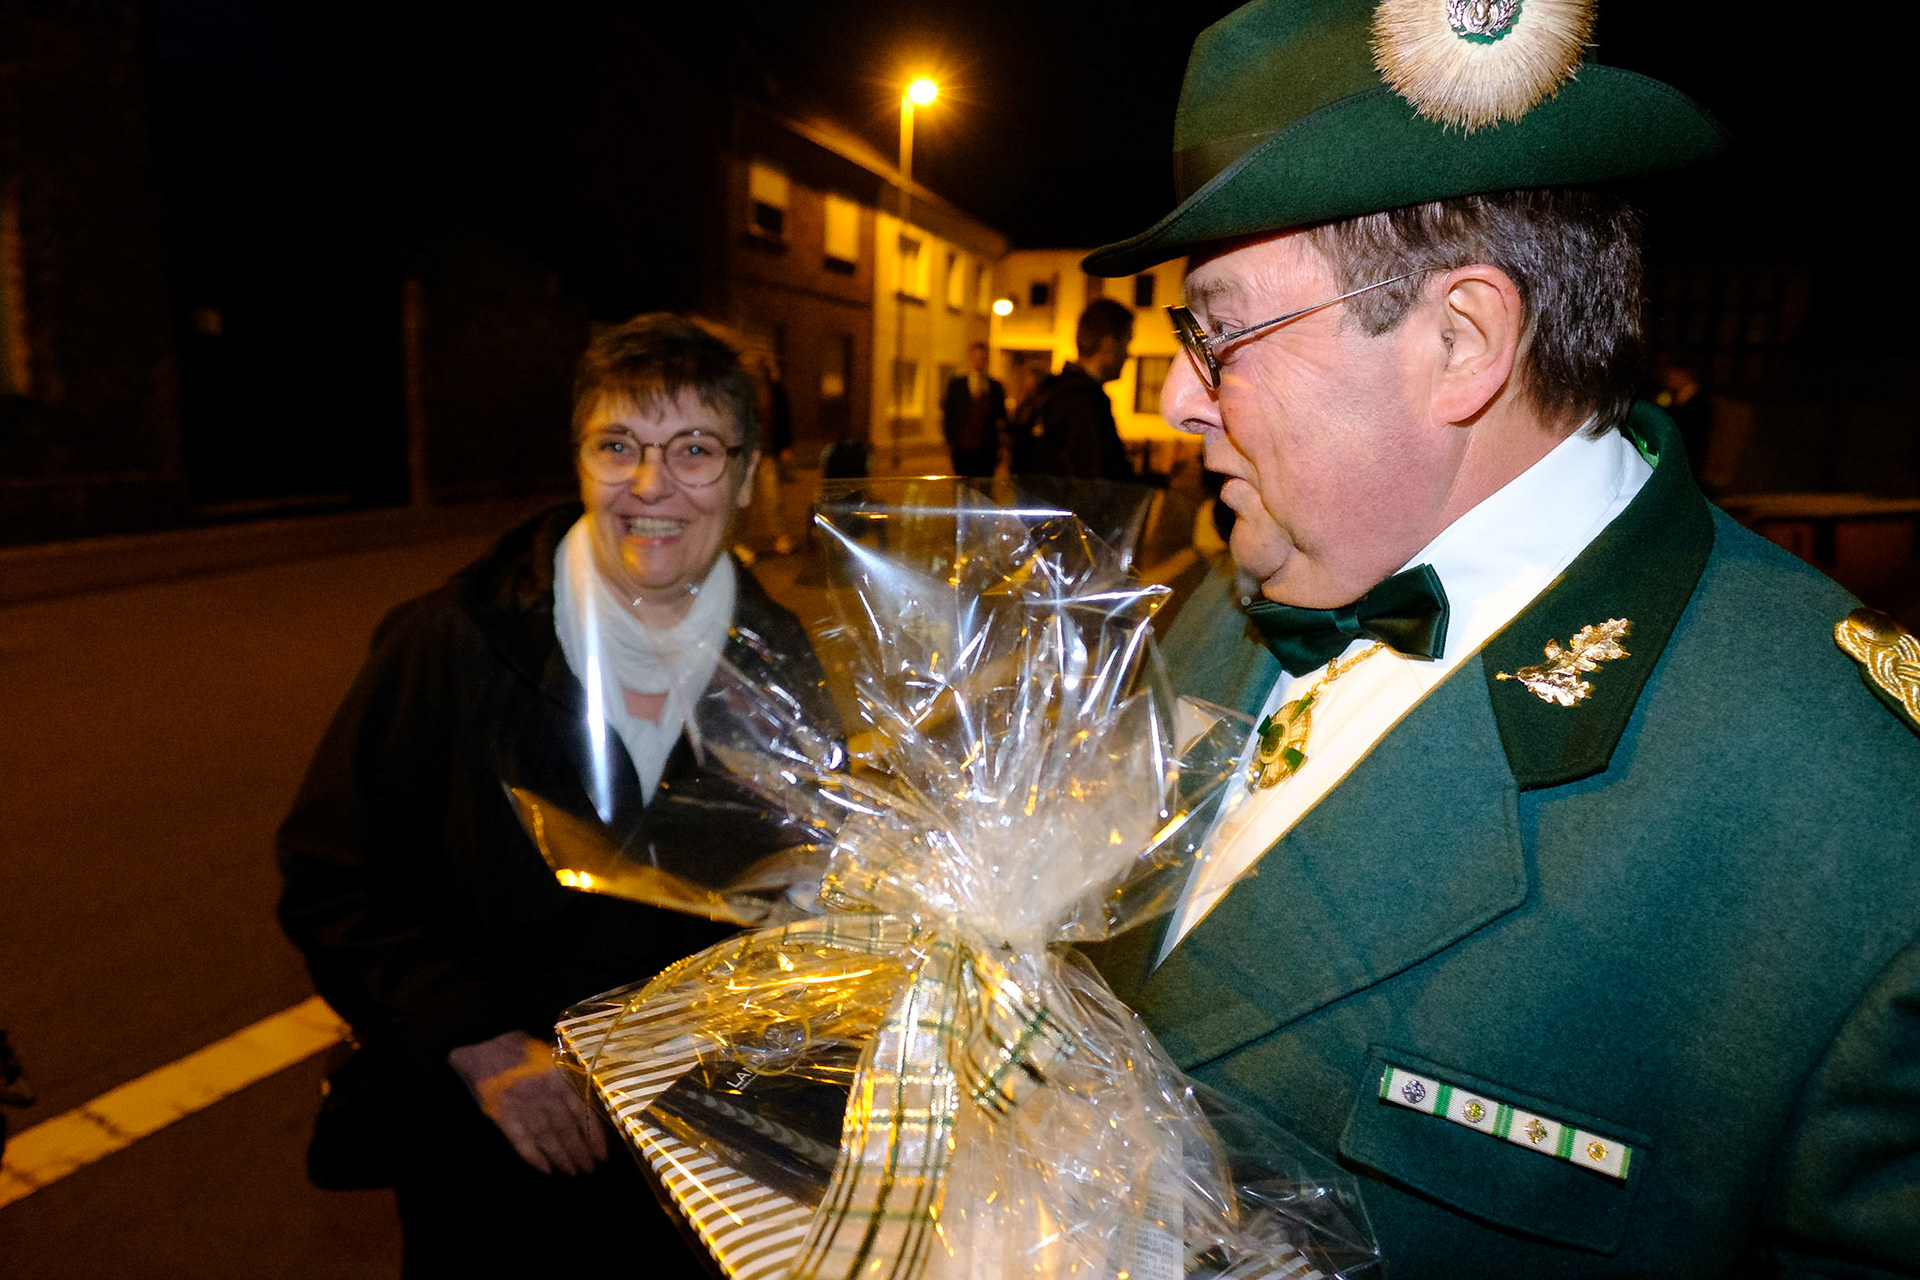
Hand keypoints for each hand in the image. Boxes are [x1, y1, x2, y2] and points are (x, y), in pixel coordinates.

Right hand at [447, 1030, 607, 1174]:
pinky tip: (544, 1169)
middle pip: (566, 1130)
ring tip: (572, 1172)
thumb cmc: (520, 1046)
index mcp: (559, 1079)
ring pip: (547, 1138)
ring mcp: (523, 1107)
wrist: (483, 1043)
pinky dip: (533, 1157)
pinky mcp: (502, 1116)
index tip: (601, 1154)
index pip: (582, 1113)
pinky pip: (521, 1141)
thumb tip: (585, 1101)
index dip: (593, 1136)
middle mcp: (545, 1096)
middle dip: (579, 1152)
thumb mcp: (551, 1056)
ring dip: (561, 1157)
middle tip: (589, 1169)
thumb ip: (566, 1079)